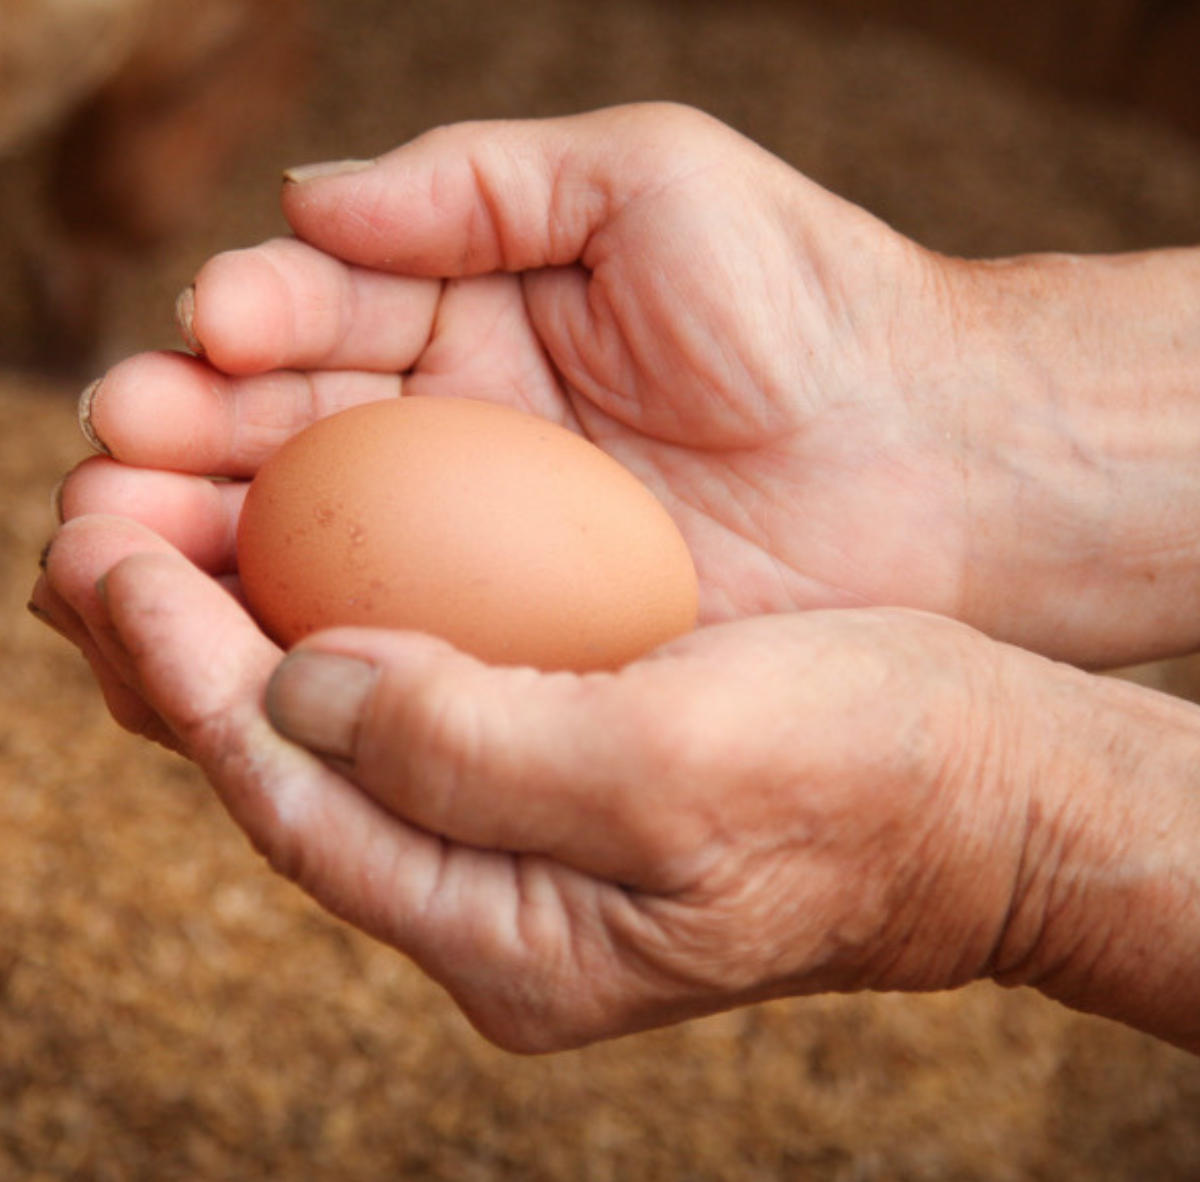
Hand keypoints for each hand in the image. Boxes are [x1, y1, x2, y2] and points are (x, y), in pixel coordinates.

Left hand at [35, 514, 1199, 1052]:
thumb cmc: (864, 775)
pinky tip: (311, 552)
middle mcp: (494, 906)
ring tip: (163, 521)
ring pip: (339, 735)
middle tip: (92, 526)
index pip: (295, 800)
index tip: (110, 556)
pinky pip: (412, 703)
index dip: (190, 676)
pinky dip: (343, 622)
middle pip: (291, 777)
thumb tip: (307, 687)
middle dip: (182, 652)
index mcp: (509, 936)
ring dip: (247, 627)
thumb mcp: (678, 768)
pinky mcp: (560, 777)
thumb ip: (474, 747)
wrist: (981, 790)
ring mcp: (525, 849)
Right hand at [71, 102, 1199, 668]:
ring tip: (109, 564)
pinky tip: (216, 654)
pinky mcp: (525, 645)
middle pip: (279, 445)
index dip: (236, 338)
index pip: (313, 323)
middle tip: (109, 477)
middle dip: (180, 456)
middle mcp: (455, 438)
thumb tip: (301, 199)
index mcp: (467, 319)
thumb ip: (473, 185)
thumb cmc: (806, 303)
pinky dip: (297, 649)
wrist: (932, 461)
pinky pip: (391, 647)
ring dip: (201, 559)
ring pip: (305, 555)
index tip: (190, 352)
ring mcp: (481, 552)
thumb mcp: (643, 182)